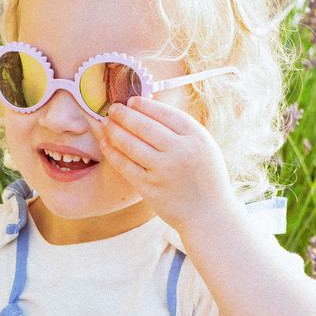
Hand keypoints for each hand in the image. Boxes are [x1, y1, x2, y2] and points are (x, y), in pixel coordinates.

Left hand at [97, 97, 235, 233]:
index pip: (165, 113)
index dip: (145, 105)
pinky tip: (106, 144)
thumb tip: (150, 111)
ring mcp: (164, 170)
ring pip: (131, 145)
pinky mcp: (150, 188)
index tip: (131, 101)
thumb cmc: (205, 178)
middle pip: (145, 126)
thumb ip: (182, 131)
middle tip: (112, 108)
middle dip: (124, 115)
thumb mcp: (204, 147)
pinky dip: (113, 153)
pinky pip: (126, 166)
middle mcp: (180, 151)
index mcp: (196, 137)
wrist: (209, 214)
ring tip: (106, 123)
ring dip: (114, 131)